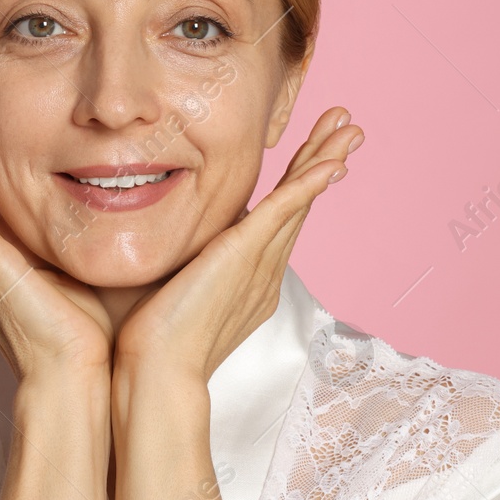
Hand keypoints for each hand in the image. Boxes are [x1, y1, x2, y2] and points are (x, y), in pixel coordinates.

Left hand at [112, 106, 362, 383]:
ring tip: (348, 127)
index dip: (299, 183)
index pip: (279, 220)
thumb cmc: (151, 340)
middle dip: (323, 161)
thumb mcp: (171, 286)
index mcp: (250, 279)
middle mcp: (264, 272)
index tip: (313, 153)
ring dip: (324, 159)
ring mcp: (260, 265)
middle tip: (347, 128)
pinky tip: (331, 162)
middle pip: (300, 205)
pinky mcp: (245, 256)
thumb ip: (181, 261)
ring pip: (300, 202)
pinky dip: (308, 184)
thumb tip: (167, 241)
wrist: (156, 372)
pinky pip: (286, 212)